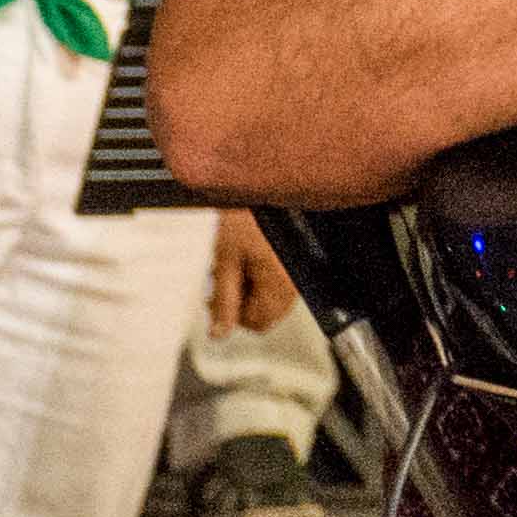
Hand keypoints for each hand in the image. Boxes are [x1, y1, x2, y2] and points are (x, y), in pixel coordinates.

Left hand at [208, 207, 297, 334]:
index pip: (259, 323)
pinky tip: (248, 254)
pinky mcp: (294, 257)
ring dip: (251, 287)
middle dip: (243, 301)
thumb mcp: (223, 261)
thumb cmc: (240, 214)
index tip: (219, 295)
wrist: (254, 182)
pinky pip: (278, 280)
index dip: (234, 314)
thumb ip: (224, 301)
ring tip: (236, 261)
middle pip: (269, 313)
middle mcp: (295, 279)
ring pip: (272, 298)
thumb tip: (220, 333)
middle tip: (224, 276)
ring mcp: (297, 268)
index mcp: (280, 283)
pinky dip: (259, 273)